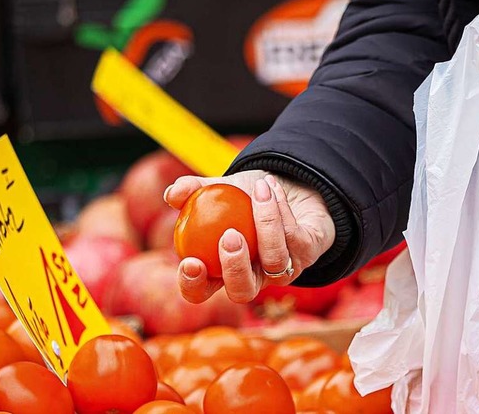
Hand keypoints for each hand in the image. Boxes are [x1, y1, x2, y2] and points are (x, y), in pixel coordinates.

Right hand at [164, 170, 334, 303]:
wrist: (288, 187)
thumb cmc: (244, 197)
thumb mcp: (217, 189)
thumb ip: (193, 190)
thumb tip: (172, 194)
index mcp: (221, 270)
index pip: (201, 291)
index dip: (193, 285)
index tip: (190, 262)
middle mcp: (252, 277)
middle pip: (242, 291)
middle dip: (235, 268)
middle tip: (229, 236)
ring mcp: (282, 270)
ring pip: (275, 262)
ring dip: (266, 223)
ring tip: (258, 190)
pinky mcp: (307, 255)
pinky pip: (294, 237)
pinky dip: (280, 208)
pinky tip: (270, 187)